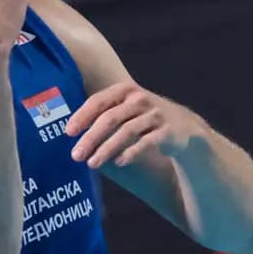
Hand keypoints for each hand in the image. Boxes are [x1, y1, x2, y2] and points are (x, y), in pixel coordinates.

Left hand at [65, 81, 203, 167]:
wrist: (184, 128)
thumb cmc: (144, 118)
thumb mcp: (126, 108)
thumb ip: (103, 112)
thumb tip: (69, 130)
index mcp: (125, 90)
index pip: (98, 100)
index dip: (82, 116)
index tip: (68, 132)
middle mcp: (140, 99)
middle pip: (110, 118)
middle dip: (90, 138)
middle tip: (76, 155)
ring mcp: (155, 115)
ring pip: (126, 132)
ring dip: (106, 149)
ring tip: (92, 163)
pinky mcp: (167, 131)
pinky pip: (146, 142)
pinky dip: (131, 152)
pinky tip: (118, 162)